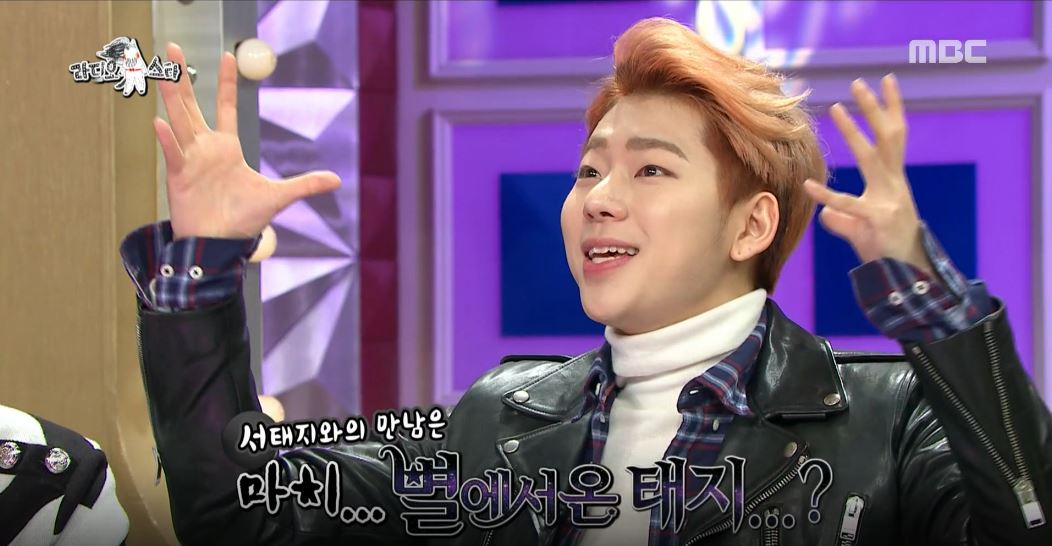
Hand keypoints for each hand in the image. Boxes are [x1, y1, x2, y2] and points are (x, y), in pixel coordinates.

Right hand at [154, 43, 339, 239]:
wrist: (220, 244)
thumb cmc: (243, 220)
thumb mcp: (278, 198)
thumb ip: (304, 185)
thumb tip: (336, 179)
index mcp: (226, 147)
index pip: (225, 106)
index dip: (225, 82)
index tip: (228, 55)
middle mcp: (204, 148)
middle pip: (191, 105)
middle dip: (182, 77)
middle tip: (172, 48)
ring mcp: (189, 160)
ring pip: (178, 120)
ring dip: (170, 96)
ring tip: (161, 70)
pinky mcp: (178, 177)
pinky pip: (172, 153)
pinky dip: (167, 140)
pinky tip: (161, 123)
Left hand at [803, 74, 933, 276]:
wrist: (905, 272)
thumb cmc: (886, 246)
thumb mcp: (862, 227)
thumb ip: (844, 217)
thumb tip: (826, 214)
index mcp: (894, 179)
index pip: (895, 136)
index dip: (891, 108)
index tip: (886, 81)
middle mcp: (894, 183)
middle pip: (888, 137)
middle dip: (875, 109)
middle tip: (860, 83)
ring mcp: (887, 198)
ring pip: (870, 157)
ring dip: (853, 132)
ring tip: (836, 108)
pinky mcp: (876, 218)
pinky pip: (846, 204)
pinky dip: (826, 195)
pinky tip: (807, 186)